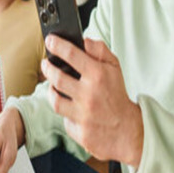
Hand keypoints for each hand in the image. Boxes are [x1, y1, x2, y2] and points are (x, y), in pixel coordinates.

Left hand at [41, 35, 143, 167]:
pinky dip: (66, 112)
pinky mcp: (79, 132)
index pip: (72, 54)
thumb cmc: (117, 95)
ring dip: (51, 90)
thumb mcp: (115, 68)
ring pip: (55, 100)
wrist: (128, 130)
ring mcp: (83, 115)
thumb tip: (83, 40)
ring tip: (53, 84)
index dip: (57, 45)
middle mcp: (89, 95)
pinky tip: (70, 107)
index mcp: (98, 76)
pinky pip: (65, 118)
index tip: (50, 40)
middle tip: (45, 63)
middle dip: (48, 68)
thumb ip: (99, 51)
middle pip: (57, 77)